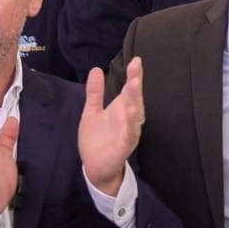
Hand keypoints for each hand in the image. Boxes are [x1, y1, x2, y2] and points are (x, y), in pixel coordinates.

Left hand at [80, 58, 142, 196]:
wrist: (94, 168)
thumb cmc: (96, 140)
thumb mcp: (91, 112)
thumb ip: (95, 93)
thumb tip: (97, 69)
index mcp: (120, 108)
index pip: (128, 88)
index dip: (133, 74)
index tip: (136, 59)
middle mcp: (127, 118)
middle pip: (134, 97)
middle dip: (136, 81)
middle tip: (136, 66)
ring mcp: (128, 132)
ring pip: (135, 113)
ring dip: (135, 99)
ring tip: (134, 84)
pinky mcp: (124, 146)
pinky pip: (130, 133)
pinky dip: (132, 123)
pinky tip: (132, 112)